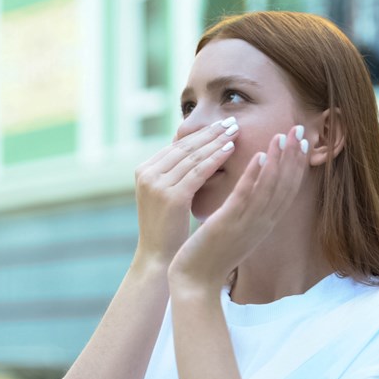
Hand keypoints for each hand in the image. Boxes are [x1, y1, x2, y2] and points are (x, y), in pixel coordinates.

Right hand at [133, 118, 239, 267]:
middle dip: (210, 132)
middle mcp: (147, 174)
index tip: (220, 124)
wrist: (157, 258)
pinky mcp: (171, 196)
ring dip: (216, 141)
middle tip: (231, 121)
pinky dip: (216, 158)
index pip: (176, 146)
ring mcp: (157, 184)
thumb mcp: (166, 195)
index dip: (200, 134)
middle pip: (184, 147)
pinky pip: (198, 172)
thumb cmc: (167, 229)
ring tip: (235, 131)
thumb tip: (199, 151)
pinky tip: (231, 150)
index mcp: (143, 170)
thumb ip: (175, 173)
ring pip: (193, 156)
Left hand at [168, 125, 309, 288]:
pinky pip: (245, 197)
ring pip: (269, 188)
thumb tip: (250, 192)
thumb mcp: (235, 230)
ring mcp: (246, 224)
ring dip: (278, 160)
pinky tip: (260, 156)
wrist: (196, 282)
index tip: (302, 142)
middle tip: (301, 130)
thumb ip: (245, 213)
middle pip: (285, 186)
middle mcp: (260, 224)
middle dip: (294, 157)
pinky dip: (255, 177)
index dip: (296, 166)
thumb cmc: (211, 256)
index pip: (286, 190)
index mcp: (262, 224)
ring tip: (283, 136)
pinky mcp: (228, 224)